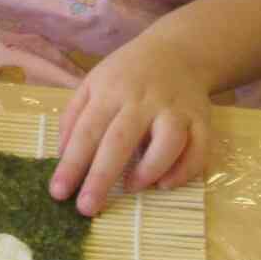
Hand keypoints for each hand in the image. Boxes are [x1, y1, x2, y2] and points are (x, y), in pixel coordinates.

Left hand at [51, 40, 210, 215]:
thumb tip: (62, 157)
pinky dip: (184, 171)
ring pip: (168, 142)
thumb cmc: (127, 73)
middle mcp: (144, 100)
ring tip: (131, 188)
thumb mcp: (93, 82)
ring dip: (149, 170)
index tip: (58, 193)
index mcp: (111, 91)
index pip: (87, 131)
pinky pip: (198, 150)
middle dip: (101, 177)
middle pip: (121, 140)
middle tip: (87, 208)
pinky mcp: (202, 120)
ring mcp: (175, 110)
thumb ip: (74, 116)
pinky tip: (165, 184)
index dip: (72, 164)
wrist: (178, 51)